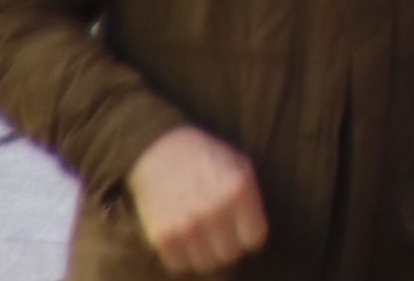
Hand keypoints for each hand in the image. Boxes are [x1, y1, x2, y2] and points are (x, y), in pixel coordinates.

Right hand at [125, 125, 265, 273]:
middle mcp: (214, 209)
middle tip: (219, 233)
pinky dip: (182, 256)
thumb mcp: (239, 166)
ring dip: (205, 254)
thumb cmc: (205, 158)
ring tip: (201, 235)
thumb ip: (252, 200)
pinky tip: (184, 238)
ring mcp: (187, 225)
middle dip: (227, 246)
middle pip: (230, 255)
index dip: (248, 236)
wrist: (157, 149)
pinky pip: (180, 265)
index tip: (241, 230)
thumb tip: (256, 237)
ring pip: (206, 264)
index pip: (254, 239)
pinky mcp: (162, 236)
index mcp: (238, 190)